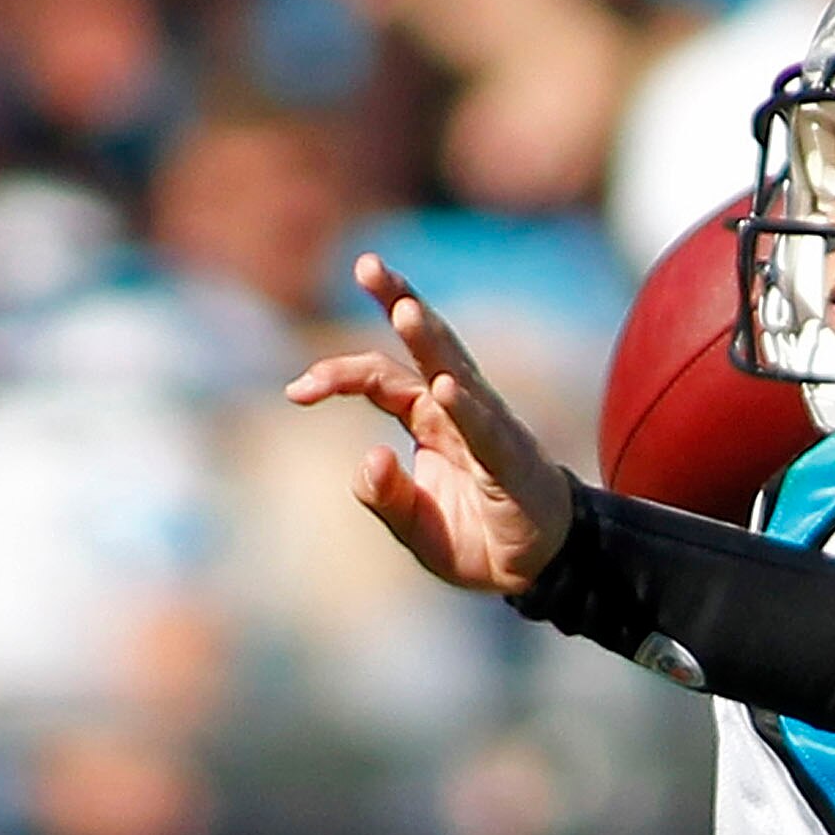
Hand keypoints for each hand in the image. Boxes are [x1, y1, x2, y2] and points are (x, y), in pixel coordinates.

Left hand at [285, 253, 572, 592]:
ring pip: (457, 373)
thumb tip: (371, 457)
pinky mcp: (511, 465)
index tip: (294, 392)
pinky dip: (465, 410)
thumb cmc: (479, 540)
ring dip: (431, 340)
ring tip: (405, 308)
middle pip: (425, 345)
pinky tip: (445, 389)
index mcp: (428, 418)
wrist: (541, 570)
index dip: (337, 375)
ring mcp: (489, 431)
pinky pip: (485, 433)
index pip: (380, 377)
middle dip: (398, 300)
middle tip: (367, 264)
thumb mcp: (416, 527)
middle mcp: (458, 411)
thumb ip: (385, 496)